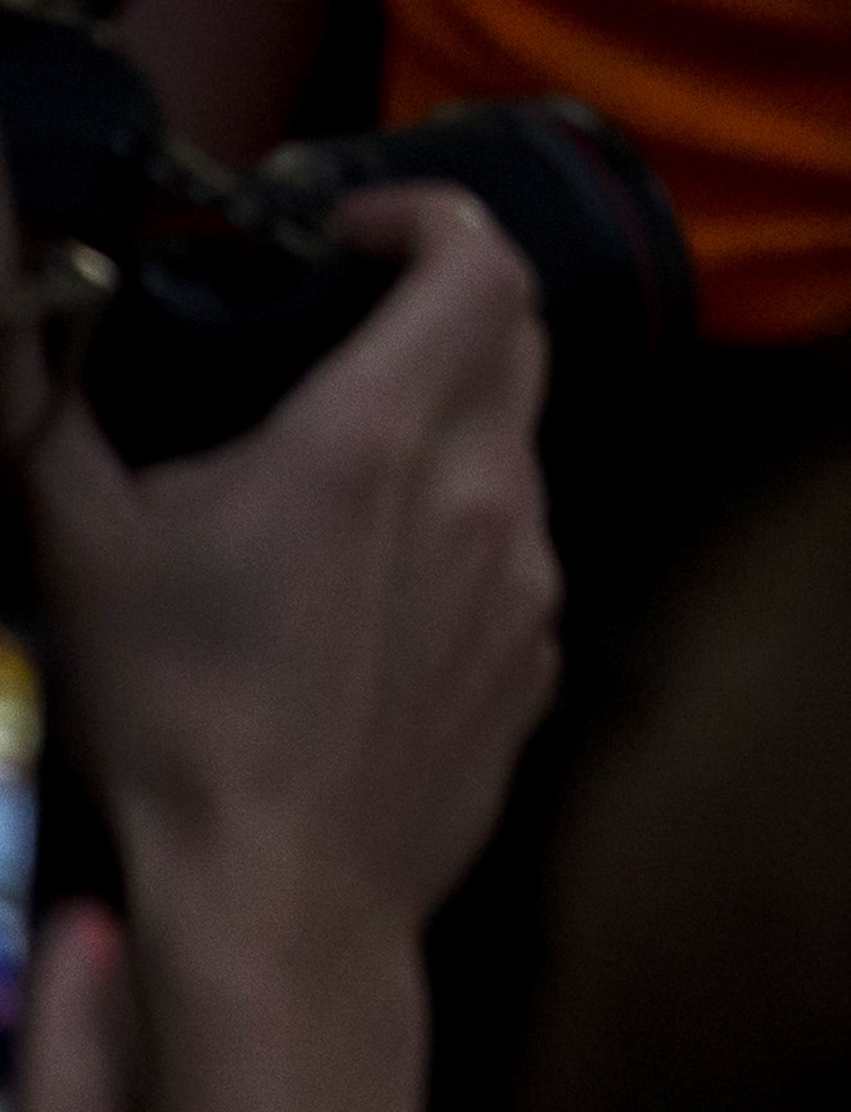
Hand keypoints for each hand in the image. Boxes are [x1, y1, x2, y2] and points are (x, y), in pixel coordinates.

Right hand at [18, 183, 557, 931]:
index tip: (355, 233)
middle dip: (444, 304)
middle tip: (350, 326)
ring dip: (449, 424)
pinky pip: (517, 550)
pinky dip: (459, 527)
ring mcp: (529, 575)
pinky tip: (370, 584)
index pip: (480, 263)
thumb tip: (24, 294)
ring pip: (517, 446)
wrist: (280, 893)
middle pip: (515, 338)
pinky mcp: (538, 654)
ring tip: (342, 471)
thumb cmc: (173, 716)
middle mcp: (482, 488)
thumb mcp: (75, 543)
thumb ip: (44, 398)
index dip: (433, 218)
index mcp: (381, 438)